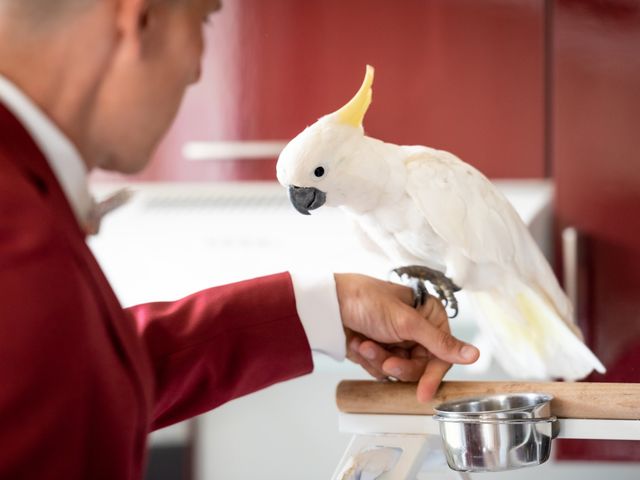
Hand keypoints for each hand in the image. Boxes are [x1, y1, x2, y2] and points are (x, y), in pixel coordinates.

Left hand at [334, 273, 478, 401]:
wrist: (328, 303)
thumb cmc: (366, 300)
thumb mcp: (406, 322)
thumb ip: (440, 342)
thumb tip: (474, 355)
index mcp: (429, 316)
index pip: (441, 355)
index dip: (432, 375)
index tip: (423, 394)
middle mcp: (416, 329)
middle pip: (419, 367)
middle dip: (397, 364)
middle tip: (385, 359)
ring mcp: (396, 340)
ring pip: (398, 370)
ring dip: (379, 360)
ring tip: (365, 343)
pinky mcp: (378, 350)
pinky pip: (380, 370)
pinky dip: (368, 360)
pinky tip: (358, 343)